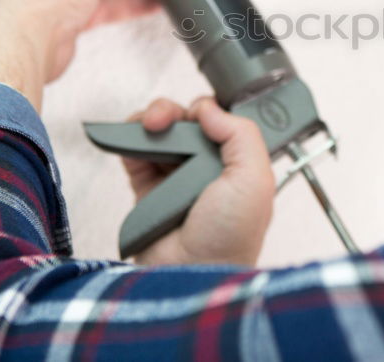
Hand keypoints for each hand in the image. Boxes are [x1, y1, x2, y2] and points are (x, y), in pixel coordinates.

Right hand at [122, 97, 274, 266]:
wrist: (191, 274)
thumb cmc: (230, 237)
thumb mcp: (254, 180)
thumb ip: (241, 135)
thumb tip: (210, 109)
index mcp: (240, 165)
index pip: (222, 121)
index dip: (209, 110)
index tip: (200, 113)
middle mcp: (209, 169)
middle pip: (187, 122)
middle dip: (173, 112)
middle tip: (162, 119)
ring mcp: (176, 179)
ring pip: (161, 133)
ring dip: (151, 120)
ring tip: (147, 126)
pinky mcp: (147, 190)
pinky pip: (135, 154)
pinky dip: (128, 139)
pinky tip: (130, 137)